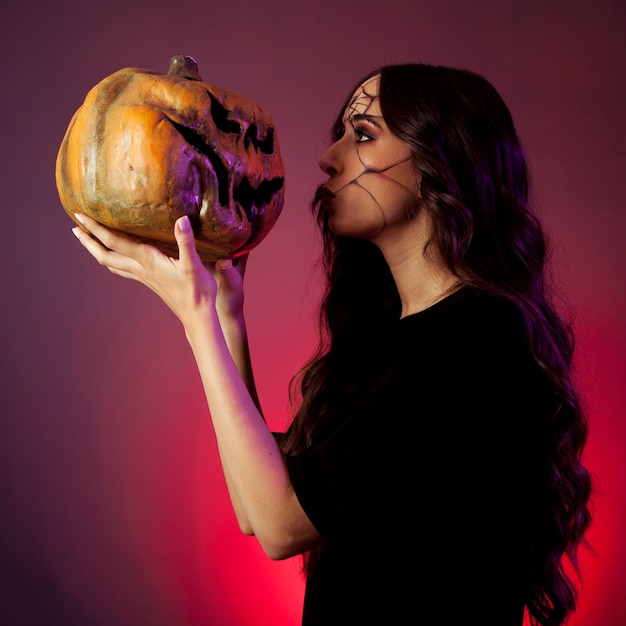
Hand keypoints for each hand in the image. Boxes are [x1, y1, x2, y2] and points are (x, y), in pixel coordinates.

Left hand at [71, 213, 241, 326]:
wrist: (196, 315)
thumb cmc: (197, 290)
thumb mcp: (193, 264)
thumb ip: (185, 241)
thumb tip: (182, 219)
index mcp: (148, 261)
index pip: (115, 242)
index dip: (96, 228)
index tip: (80, 215)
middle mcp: (141, 269)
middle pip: (105, 255)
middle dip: (89, 241)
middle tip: (75, 226)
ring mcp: (143, 277)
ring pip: (112, 264)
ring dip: (97, 250)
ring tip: (88, 239)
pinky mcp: (149, 281)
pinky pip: (123, 270)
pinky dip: (113, 260)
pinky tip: (116, 257)